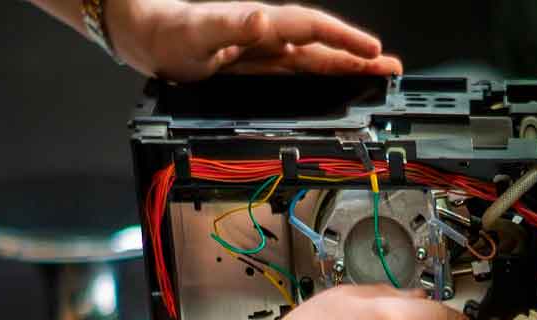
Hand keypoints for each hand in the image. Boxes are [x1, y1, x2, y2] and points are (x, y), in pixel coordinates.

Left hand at [108, 0, 403, 81]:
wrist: (145, 35)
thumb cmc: (168, 30)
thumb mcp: (198, 30)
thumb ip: (229, 25)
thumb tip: (261, 19)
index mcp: (260, 25)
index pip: (312, 29)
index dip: (344, 40)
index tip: (373, 51)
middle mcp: (266, 36)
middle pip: (321, 46)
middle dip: (357, 56)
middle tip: (392, 69)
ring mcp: (261, 51)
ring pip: (312, 59)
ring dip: (344, 66)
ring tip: (376, 75)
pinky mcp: (251, 65)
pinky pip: (294, 70)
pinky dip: (318, 75)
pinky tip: (330, 83)